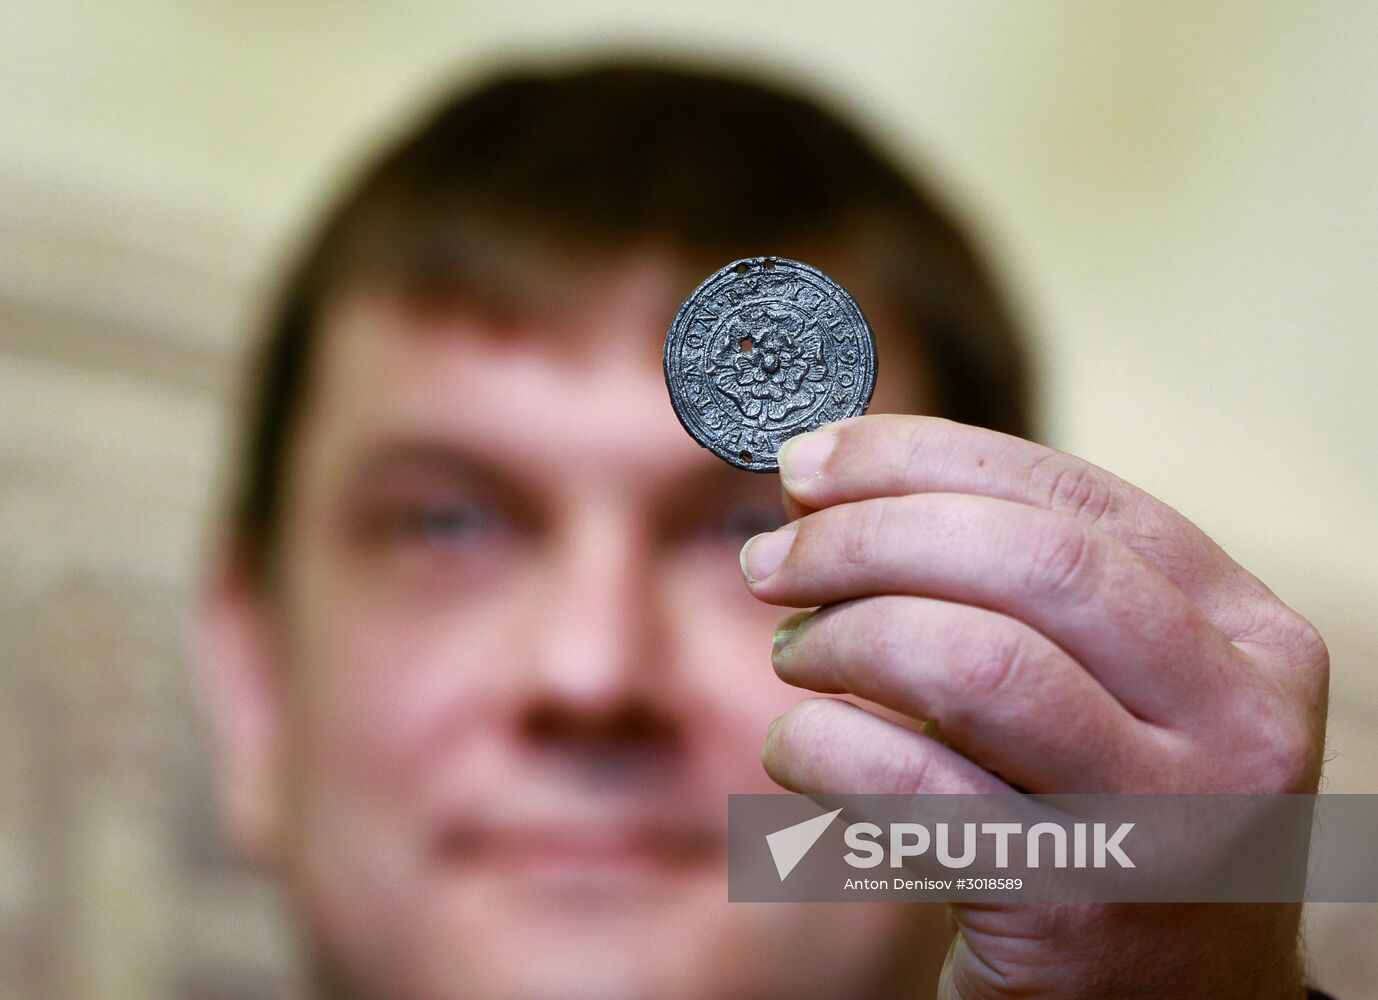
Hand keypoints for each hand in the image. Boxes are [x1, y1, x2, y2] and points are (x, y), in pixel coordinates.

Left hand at [743, 415, 1328, 999]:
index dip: (921, 460)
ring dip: (845, 638)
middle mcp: (1239, 719)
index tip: (807, 461)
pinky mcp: (1078, 908)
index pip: (1073, 498)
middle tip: (770, 558)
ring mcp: (1170, 821)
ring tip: (793, 654)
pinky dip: (823, 745)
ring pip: (976, 662)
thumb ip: (1002, 586)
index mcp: (1248, 635)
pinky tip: (795, 746)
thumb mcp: (1098, 688)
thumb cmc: (1097, 817)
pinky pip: (916, 786)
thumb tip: (822, 482)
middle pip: (1029, 562)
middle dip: (869, 538)